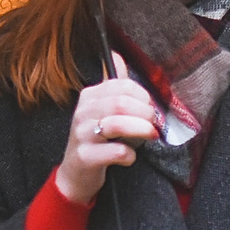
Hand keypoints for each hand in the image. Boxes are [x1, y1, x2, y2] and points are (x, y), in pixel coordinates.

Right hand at [54, 73, 159, 203]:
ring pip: (117, 125)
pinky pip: (116, 152)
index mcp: (89, 96)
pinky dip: (130, 154)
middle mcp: (82, 112)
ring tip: (150, 135)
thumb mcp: (101, 109)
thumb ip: (112, 84)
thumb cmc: (94, 139)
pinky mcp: (85, 157)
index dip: (143, 96)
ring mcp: (82, 135)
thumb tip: (116, 55)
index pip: (122, 85)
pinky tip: (130, 156)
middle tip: (154, 124)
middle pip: (120, 103)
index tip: (150, 108)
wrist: (75, 174)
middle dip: (144, 113)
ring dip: (141, 130)